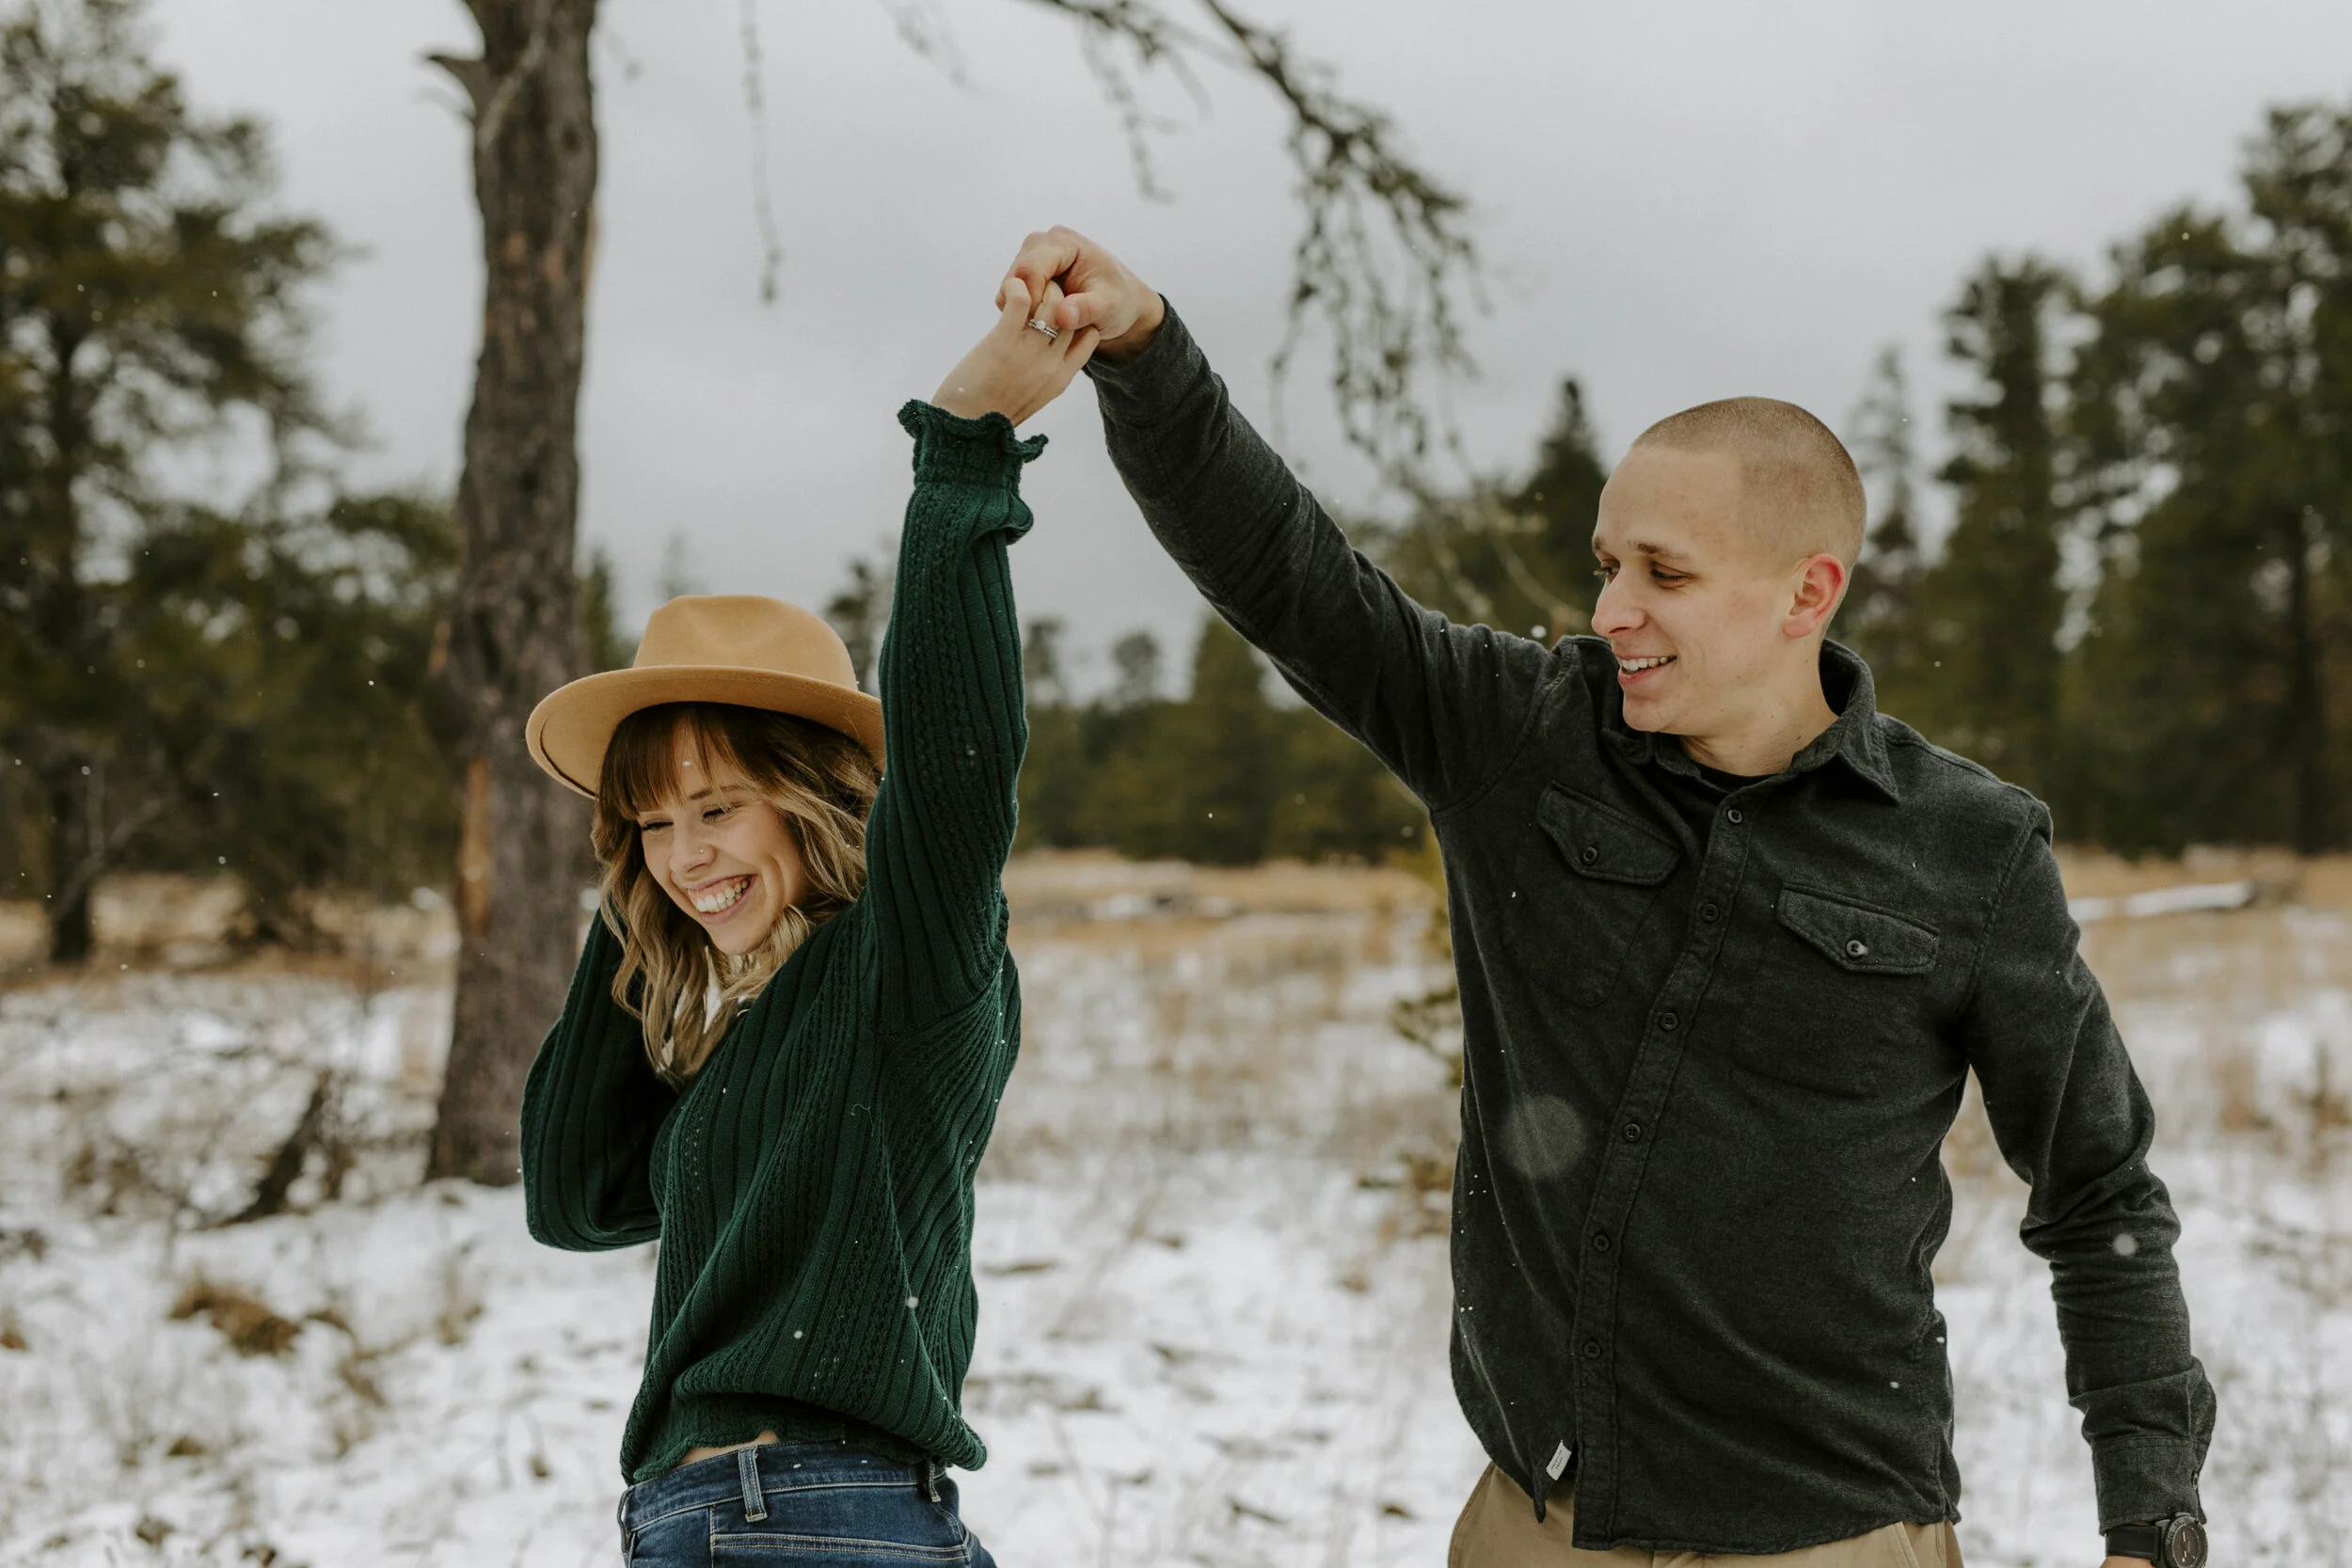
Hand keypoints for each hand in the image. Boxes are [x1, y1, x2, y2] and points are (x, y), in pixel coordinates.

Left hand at [931, 277, 1100, 425]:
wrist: (965, 430)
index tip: (1059, 312)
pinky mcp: (1003, 341)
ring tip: (1023, 288)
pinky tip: (1009, 289)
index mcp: (1060, 379)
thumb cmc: (989, 416)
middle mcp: (1051, 364)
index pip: (1089, 337)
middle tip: (1038, 291)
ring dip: (1040, 288)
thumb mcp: (1030, 399)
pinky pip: (1021, 299)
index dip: (1079, 318)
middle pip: (1073, 314)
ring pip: (1054, 302)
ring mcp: (1029, 352)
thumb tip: (1037, 359)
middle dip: (1060, 295)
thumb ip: (1042, 377)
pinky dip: (1016, 287)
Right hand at [999, 226, 1164, 363]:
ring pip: (1010, 287)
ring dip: (1024, 310)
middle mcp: (1042, 243)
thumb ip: (1087, 309)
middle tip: (1049, 328)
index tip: (1047, 324)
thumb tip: (1063, 316)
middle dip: (1027, 306)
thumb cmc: (1118, 301)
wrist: (1121, 304)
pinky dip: (1022, 311)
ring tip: (1051, 324)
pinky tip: (1044, 321)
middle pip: (1015, 276)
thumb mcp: (1109, 308)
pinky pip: (1010, 295)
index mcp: (1063, 242)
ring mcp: (1031, 258)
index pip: (1030, 268)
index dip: (1033, 299)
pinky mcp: (1026, 275)